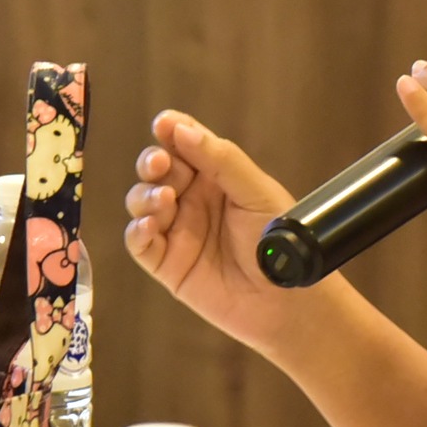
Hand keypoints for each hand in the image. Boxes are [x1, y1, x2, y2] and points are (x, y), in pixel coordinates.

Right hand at [124, 111, 323, 357]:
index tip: (164, 123)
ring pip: (142, 201)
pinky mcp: (167, 263)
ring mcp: (178, 230)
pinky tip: (151, 225)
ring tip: (165, 199)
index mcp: (218, 177)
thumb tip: (183, 129)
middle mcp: (194, 199)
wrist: (288, 302)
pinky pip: (139, 242)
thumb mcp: (257, 194)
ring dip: (145, 195)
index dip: (171, 130)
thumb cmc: (281, 244)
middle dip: (153, 162)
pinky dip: (138, 230)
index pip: (186, 144)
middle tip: (160, 164)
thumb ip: (222, 161)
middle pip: (157, 170)